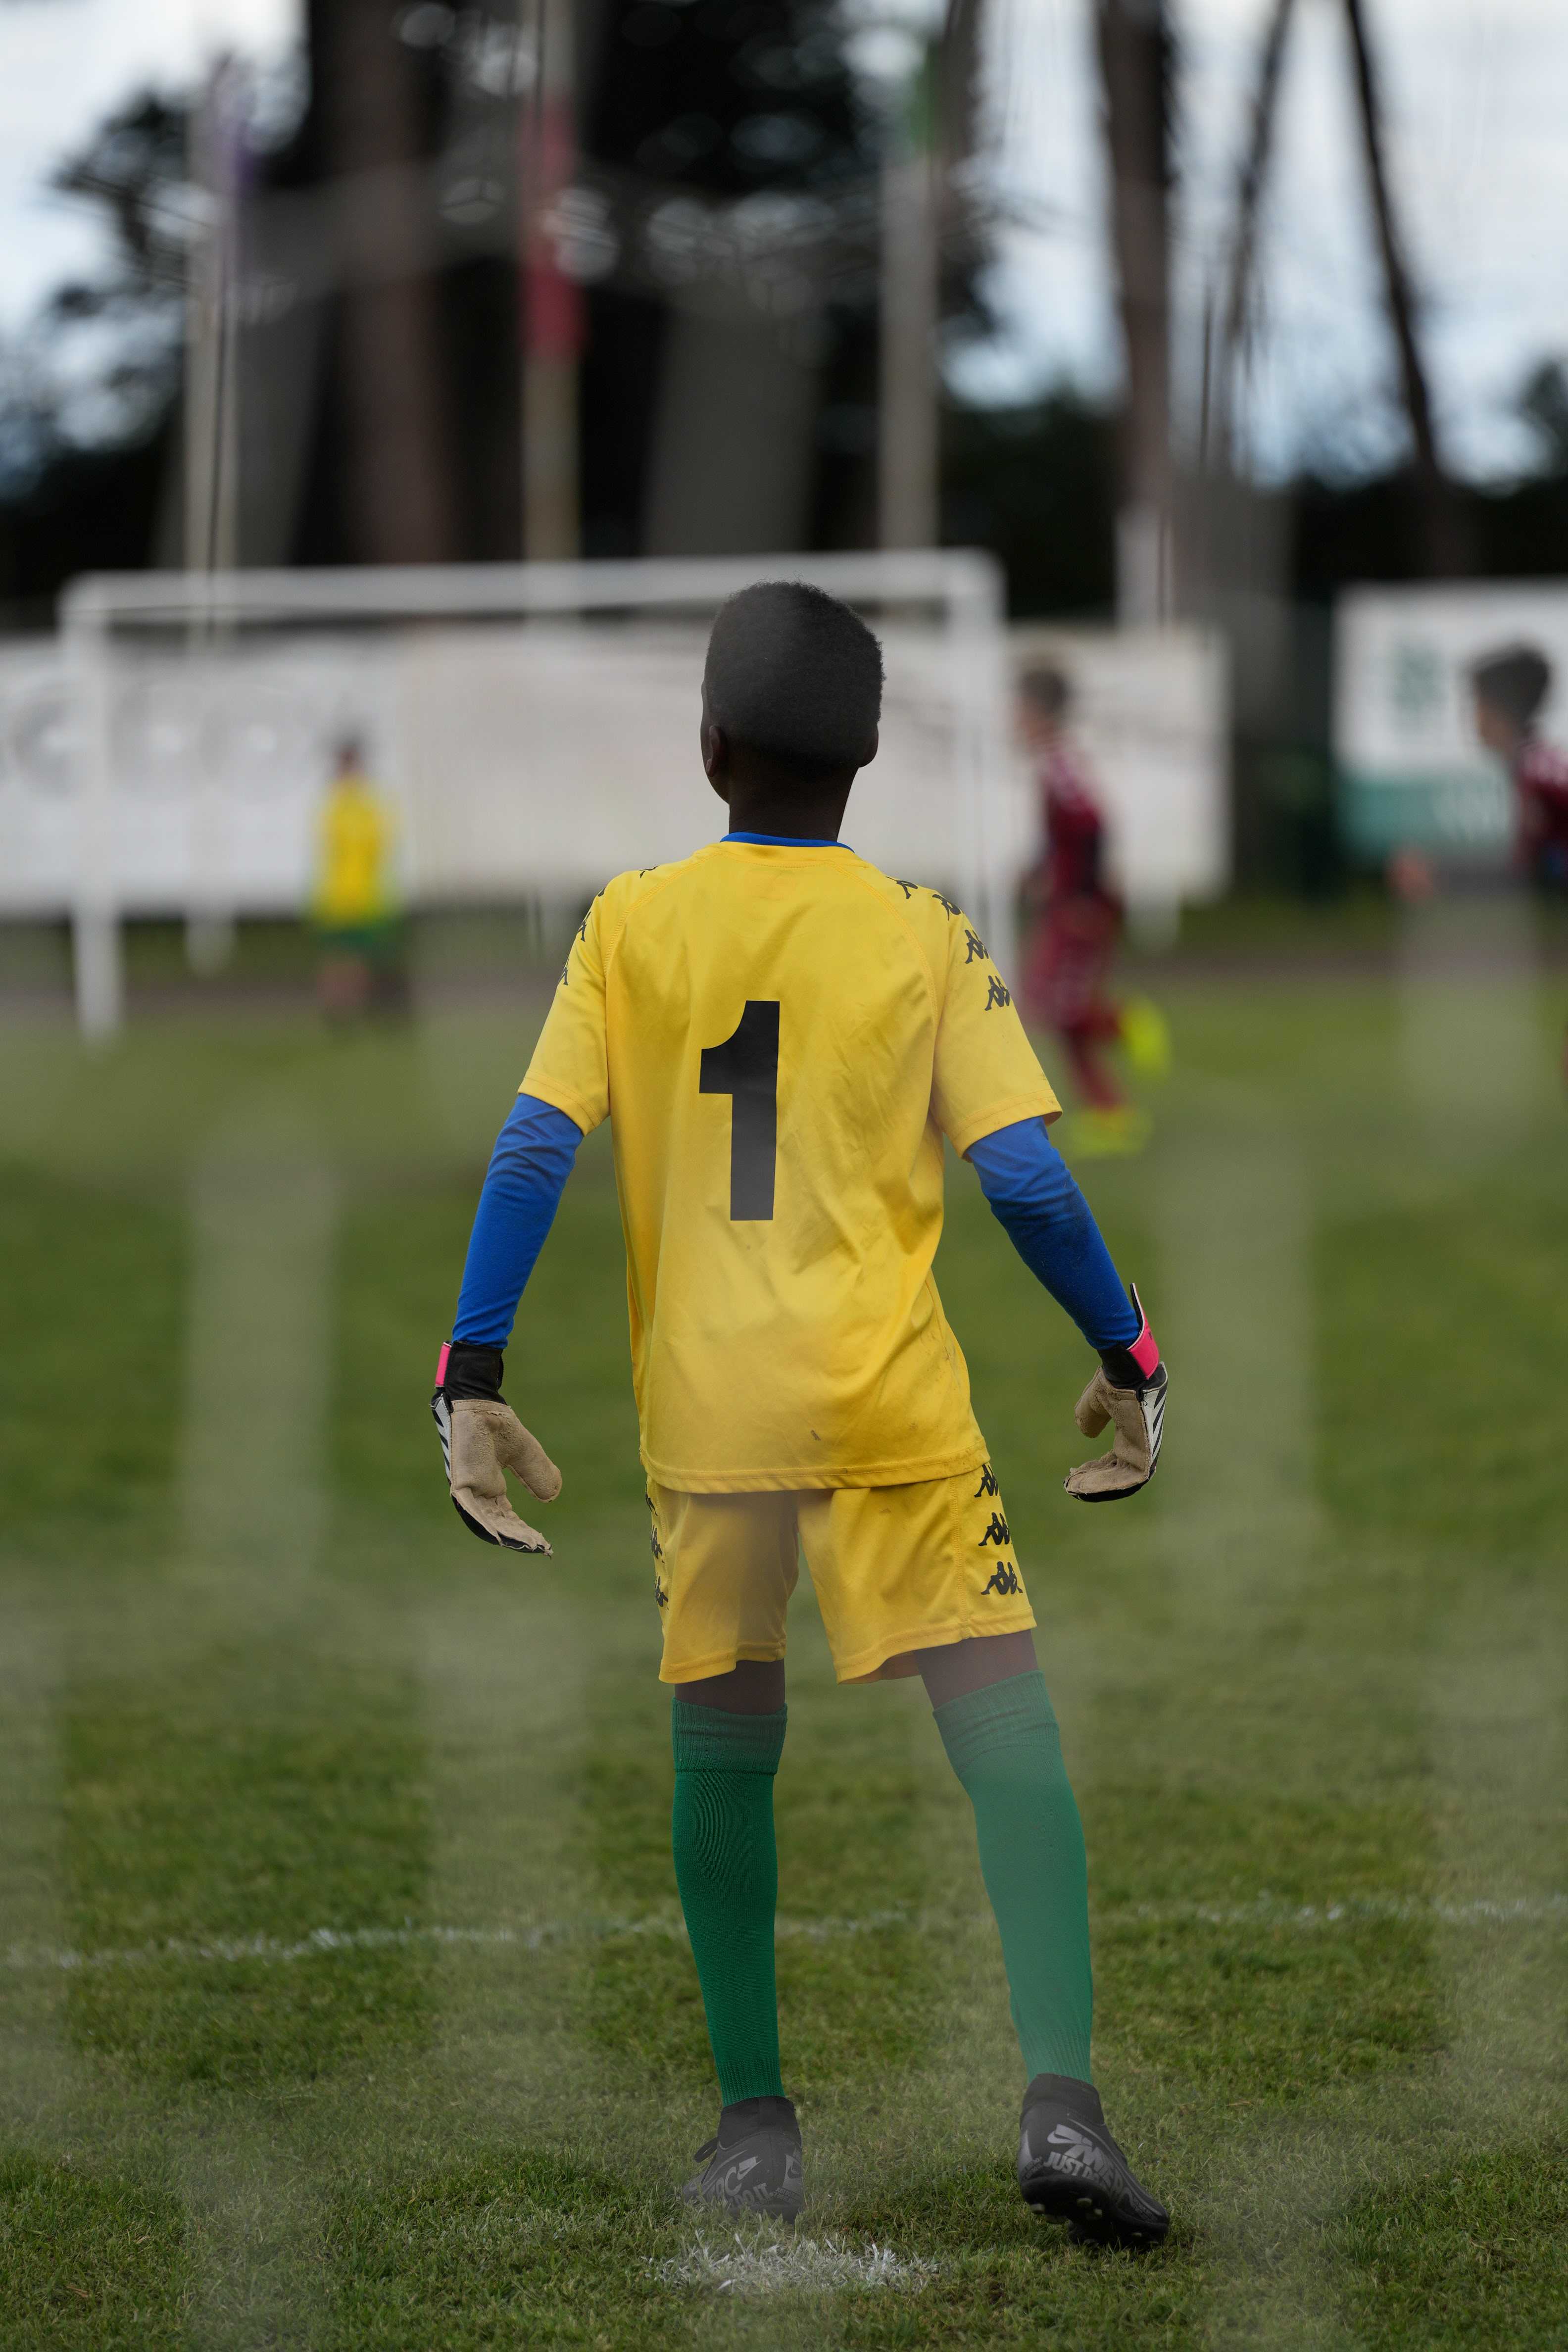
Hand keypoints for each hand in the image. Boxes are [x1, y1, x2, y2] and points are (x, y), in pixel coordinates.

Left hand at [432, 1344, 560, 1551]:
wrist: (480, 1402)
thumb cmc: (496, 1424)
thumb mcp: (525, 1453)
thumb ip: (537, 1472)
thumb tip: (552, 1496)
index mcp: (489, 1487)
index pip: (506, 1517)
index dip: (522, 1531)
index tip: (541, 1542)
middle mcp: (477, 1492)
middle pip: (497, 1524)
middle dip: (518, 1536)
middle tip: (539, 1546)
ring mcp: (467, 1489)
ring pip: (485, 1520)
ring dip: (505, 1533)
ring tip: (527, 1544)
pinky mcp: (460, 1481)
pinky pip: (471, 1508)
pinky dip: (485, 1523)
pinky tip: (500, 1535)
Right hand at [1063, 1363, 1165, 1500]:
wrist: (1128, 1372)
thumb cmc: (1114, 1382)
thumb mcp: (1095, 1403)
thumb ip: (1089, 1417)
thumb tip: (1087, 1432)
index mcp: (1131, 1434)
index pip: (1115, 1461)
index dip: (1095, 1470)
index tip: (1076, 1472)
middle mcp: (1140, 1445)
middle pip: (1117, 1474)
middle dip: (1094, 1481)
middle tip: (1073, 1485)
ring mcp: (1145, 1450)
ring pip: (1123, 1480)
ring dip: (1098, 1487)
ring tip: (1077, 1489)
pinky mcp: (1147, 1453)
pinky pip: (1130, 1480)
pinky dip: (1108, 1486)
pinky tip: (1087, 1486)